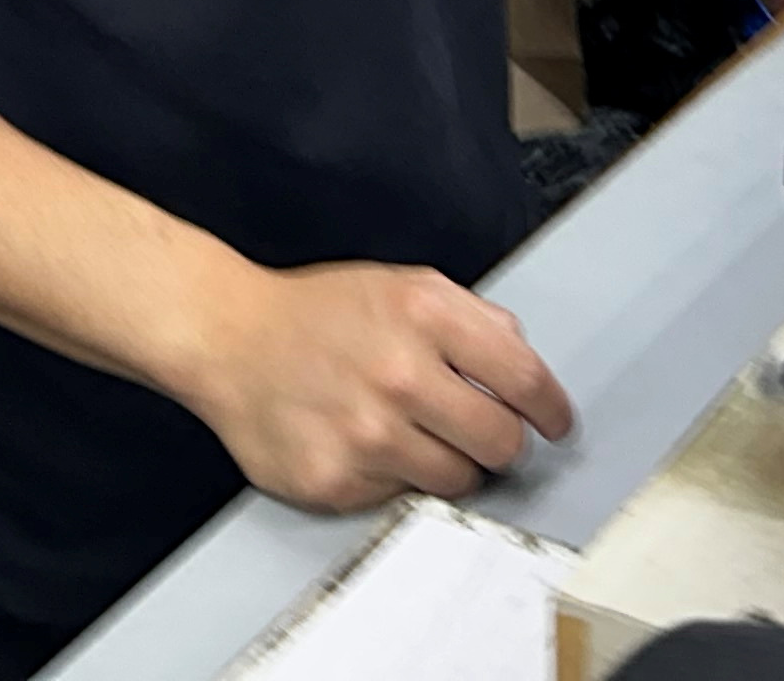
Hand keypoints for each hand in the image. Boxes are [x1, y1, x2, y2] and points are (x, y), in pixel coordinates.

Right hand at [166, 259, 575, 512]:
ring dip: (451, 463)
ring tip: (414, 434)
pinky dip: (396, 477)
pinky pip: (402, 498)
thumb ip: (470, 317)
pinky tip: (367, 444)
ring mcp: (368, 433)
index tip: (555, 423)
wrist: (228, 338)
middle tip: (482, 433)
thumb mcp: (402, 284)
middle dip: (502, 441)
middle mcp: (400, 374)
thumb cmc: (317, 313)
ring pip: (459, 480)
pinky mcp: (337, 479)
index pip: (524, 379)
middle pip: (502, 442)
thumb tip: (521, 358)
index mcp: (424, 314)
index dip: (551, 409)